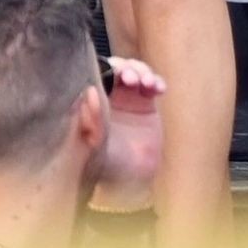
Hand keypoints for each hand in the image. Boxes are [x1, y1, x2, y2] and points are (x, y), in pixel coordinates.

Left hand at [90, 57, 164, 214]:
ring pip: (134, 71)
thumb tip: (89, 92)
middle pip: (115, 68)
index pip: (94, 75)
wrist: (135, 180)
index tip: (114, 74)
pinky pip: (152, 84)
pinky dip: (156, 81)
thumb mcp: (98, 145)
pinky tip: (158, 88)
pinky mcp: (147, 103)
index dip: (104, 69)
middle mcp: (108, 95)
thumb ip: (93, 121)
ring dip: (141, 71)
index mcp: (91, 101)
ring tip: (146, 83)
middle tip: (130, 78)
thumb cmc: (109, 164)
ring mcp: (128, 97)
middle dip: (124, 68)